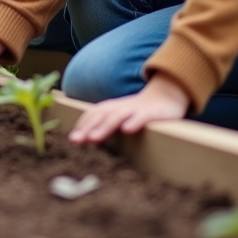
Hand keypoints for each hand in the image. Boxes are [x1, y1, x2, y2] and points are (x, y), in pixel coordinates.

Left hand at [67, 74, 190, 144]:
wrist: (166, 96)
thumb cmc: (138, 111)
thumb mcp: (119, 117)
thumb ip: (103, 125)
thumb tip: (85, 139)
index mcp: (111, 108)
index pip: (92, 114)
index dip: (81, 125)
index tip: (71, 140)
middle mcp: (120, 107)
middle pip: (101, 115)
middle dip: (87, 128)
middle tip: (76, 141)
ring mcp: (135, 109)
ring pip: (117, 116)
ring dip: (105, 127)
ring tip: (94, 138)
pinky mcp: (151, 113)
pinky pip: (141, 117)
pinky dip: (133, 122)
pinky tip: (127, 130)